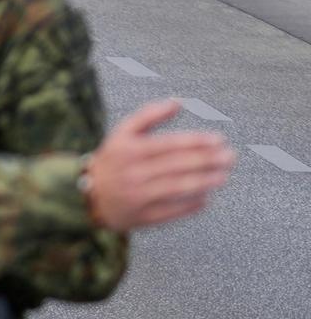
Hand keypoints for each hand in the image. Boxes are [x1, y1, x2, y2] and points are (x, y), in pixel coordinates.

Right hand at [83, 100, 235, 230]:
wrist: (88, 196)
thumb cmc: (113, 160)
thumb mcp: (122, 133)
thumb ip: (148, 115)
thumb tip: (178, 101)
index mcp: (129, 150)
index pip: (169, 144)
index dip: (196, 141)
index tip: (219, 139)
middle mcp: (133, 173)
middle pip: (177, 166)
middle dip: (207, 161)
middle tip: (230, 157)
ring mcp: (138, 196)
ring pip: (177, 188)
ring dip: (205, 182)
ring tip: (223, 176)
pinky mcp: (142, 216)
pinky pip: (172, 211)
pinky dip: (191, 204)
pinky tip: (206, 197)